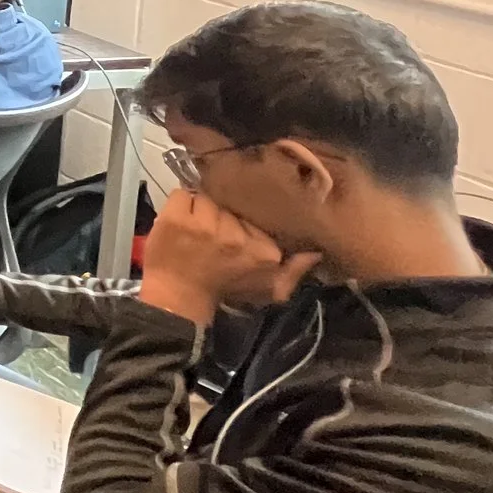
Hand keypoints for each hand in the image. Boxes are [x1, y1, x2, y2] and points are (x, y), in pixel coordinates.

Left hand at [137, 189, 322, 324]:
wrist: (179, 298)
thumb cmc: (224, 289)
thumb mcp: (269, 287)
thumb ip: (295, 270)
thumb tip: (317, 252)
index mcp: (262, 249)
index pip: (258, 215)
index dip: (245, 221)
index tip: (238, 230)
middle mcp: (236, 235)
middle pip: (231, 205)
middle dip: (222, 216)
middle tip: (214, 234)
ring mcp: (204, 224)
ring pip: (207, 197)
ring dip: (200, 210)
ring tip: (196, 229)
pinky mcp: (175, 218)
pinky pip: (182, 194)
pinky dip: (180, 204)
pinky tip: (180, 222)